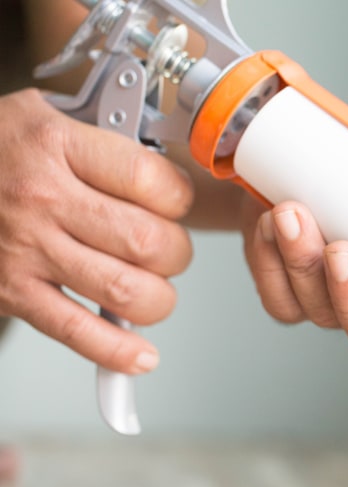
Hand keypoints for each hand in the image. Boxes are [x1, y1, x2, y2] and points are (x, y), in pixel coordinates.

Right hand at [0, 89, 193, 372]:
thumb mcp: (44, 118)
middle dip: (176, 254)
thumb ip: (105, 142)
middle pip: (147, 241)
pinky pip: (76, 331)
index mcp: (57, 145)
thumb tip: (166, 171)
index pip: (151, 180)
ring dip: (157, 299)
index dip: (179, 197)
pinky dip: (117, 351)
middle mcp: (43, 198)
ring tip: (153, 290)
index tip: (175, 202)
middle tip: (168, 251)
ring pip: (125, 290)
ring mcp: (26, 250)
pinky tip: (141, 355)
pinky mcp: (11, 292)